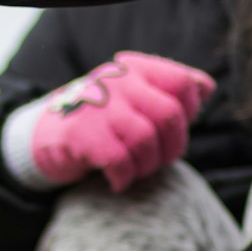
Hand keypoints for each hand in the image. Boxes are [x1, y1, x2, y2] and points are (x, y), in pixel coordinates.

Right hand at [2, 51, 214, 192]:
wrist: (45, 135)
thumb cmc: (99, 118)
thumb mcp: (131, 95)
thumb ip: (167, 89)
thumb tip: (207, 89)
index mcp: (135, 69)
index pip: (182, 83)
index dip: (190, 111)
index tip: (176, 128)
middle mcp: (117, 82)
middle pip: (168, 115)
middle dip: (173, 146)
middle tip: (163, 160)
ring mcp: (98, 108)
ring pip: (145, 141)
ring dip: (148, 165)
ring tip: (139, 171)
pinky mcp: (82, 135)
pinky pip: (119, 160)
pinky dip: (124, 177)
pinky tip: (118, 181)